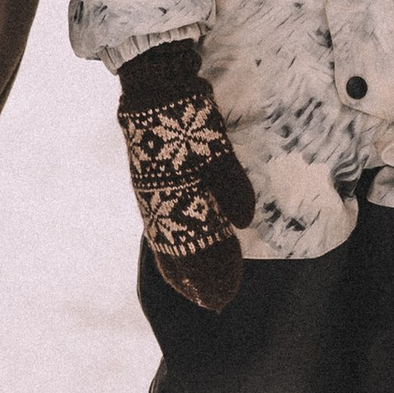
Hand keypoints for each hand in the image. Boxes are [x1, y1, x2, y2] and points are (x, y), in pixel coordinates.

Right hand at [120, 43, 255, 313]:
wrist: (154, 87)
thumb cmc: (188, 118)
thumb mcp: (216, 149)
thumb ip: (230, 187)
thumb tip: (244, 223)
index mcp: (181, 199)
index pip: (198, 250)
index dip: (212, 275)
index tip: (224, 298)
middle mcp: (162, 205)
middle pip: (180, 256)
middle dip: (197, 282)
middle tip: (214, 305)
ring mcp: (152, 197)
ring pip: (166, 245)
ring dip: (181, 270)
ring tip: (192, 290)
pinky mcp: (148, 186)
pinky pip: (158, 229)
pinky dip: (168, 249)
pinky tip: (173, 254)